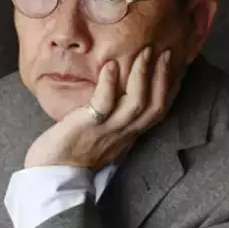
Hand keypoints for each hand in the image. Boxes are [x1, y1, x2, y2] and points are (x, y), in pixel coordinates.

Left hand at [24, 46, 181, 171]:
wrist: (51, 175)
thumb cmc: (72, 153)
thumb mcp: (101, 136)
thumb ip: (112, 119)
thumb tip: (115, 97)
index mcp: (128, 134)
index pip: (157, 112)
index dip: (170, 90)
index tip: (177, 68)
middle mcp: (123, 133)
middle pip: (154, 106)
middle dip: (163, 78)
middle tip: (166, 52)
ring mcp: (107, 129)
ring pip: (135, 104)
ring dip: (142, 76)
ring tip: (144, 53)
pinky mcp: (87, 126)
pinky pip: (104, 104)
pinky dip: (109, 84)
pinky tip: (111, 65)